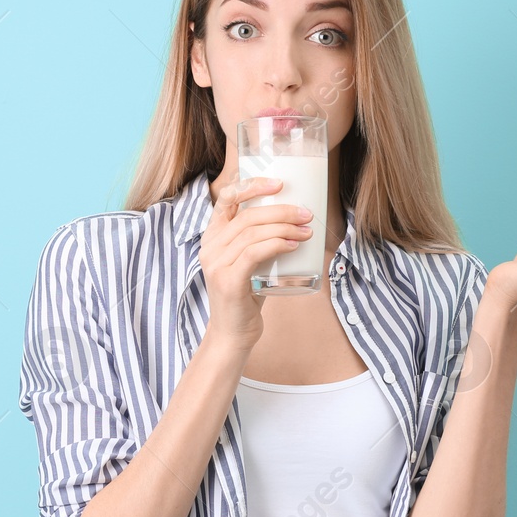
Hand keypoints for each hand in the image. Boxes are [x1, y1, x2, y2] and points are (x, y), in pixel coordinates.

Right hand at [200, 176, 314, 350]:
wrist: (233, 333)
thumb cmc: (247, 295)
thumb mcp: (249, 261)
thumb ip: (259, 240)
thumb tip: (296, 218)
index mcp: (213, 236)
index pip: (226, 198)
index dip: (251, 185)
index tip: (279, 183)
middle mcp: (210, 246)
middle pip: (247, 215)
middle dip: (281, 210)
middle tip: (305, 214)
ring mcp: (216, 264)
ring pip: (252, 233)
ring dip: (284, 228)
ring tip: (306, 231)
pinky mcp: (228, 281)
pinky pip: (254, 253)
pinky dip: (277, 245)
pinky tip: (294, 245)